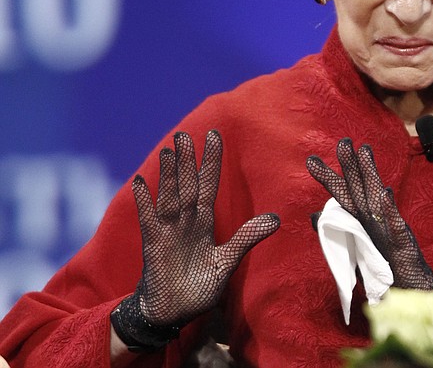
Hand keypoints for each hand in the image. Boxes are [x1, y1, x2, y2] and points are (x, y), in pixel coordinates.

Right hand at [112, 130, 279, 350]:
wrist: (174, 313)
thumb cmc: (200, 287)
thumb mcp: (228, 261)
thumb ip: (247, 238)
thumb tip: (276, 219)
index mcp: (205, 222)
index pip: (208, 185)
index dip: (211, 162)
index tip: (215, 136)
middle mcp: (186, 221)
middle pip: (188, 184)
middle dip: (188, 160)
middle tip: (186, 134)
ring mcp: (169, 230)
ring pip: (170, 195)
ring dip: (169, 174)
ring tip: (171, 150)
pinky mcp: (154, 244)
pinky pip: (148, 218)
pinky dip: (144, 201)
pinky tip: (141, 182)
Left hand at [307, 138, 432, 289]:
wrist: (413, 291)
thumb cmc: (385, 268)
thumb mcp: (355, 249)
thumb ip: (337, 230)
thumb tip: (313, 215)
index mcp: (362, 222)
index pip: (343, 196)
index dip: (329, 178)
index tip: (312, 160)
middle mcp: (375, 222)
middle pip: (360, 189)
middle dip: (351, 165)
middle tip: (342, 142)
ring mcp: (388, 231)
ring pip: (376, 199)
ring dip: (370, 174)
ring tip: (364, 151)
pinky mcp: (401, 246)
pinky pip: (394, 226)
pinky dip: (389, 210)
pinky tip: (384, 193)